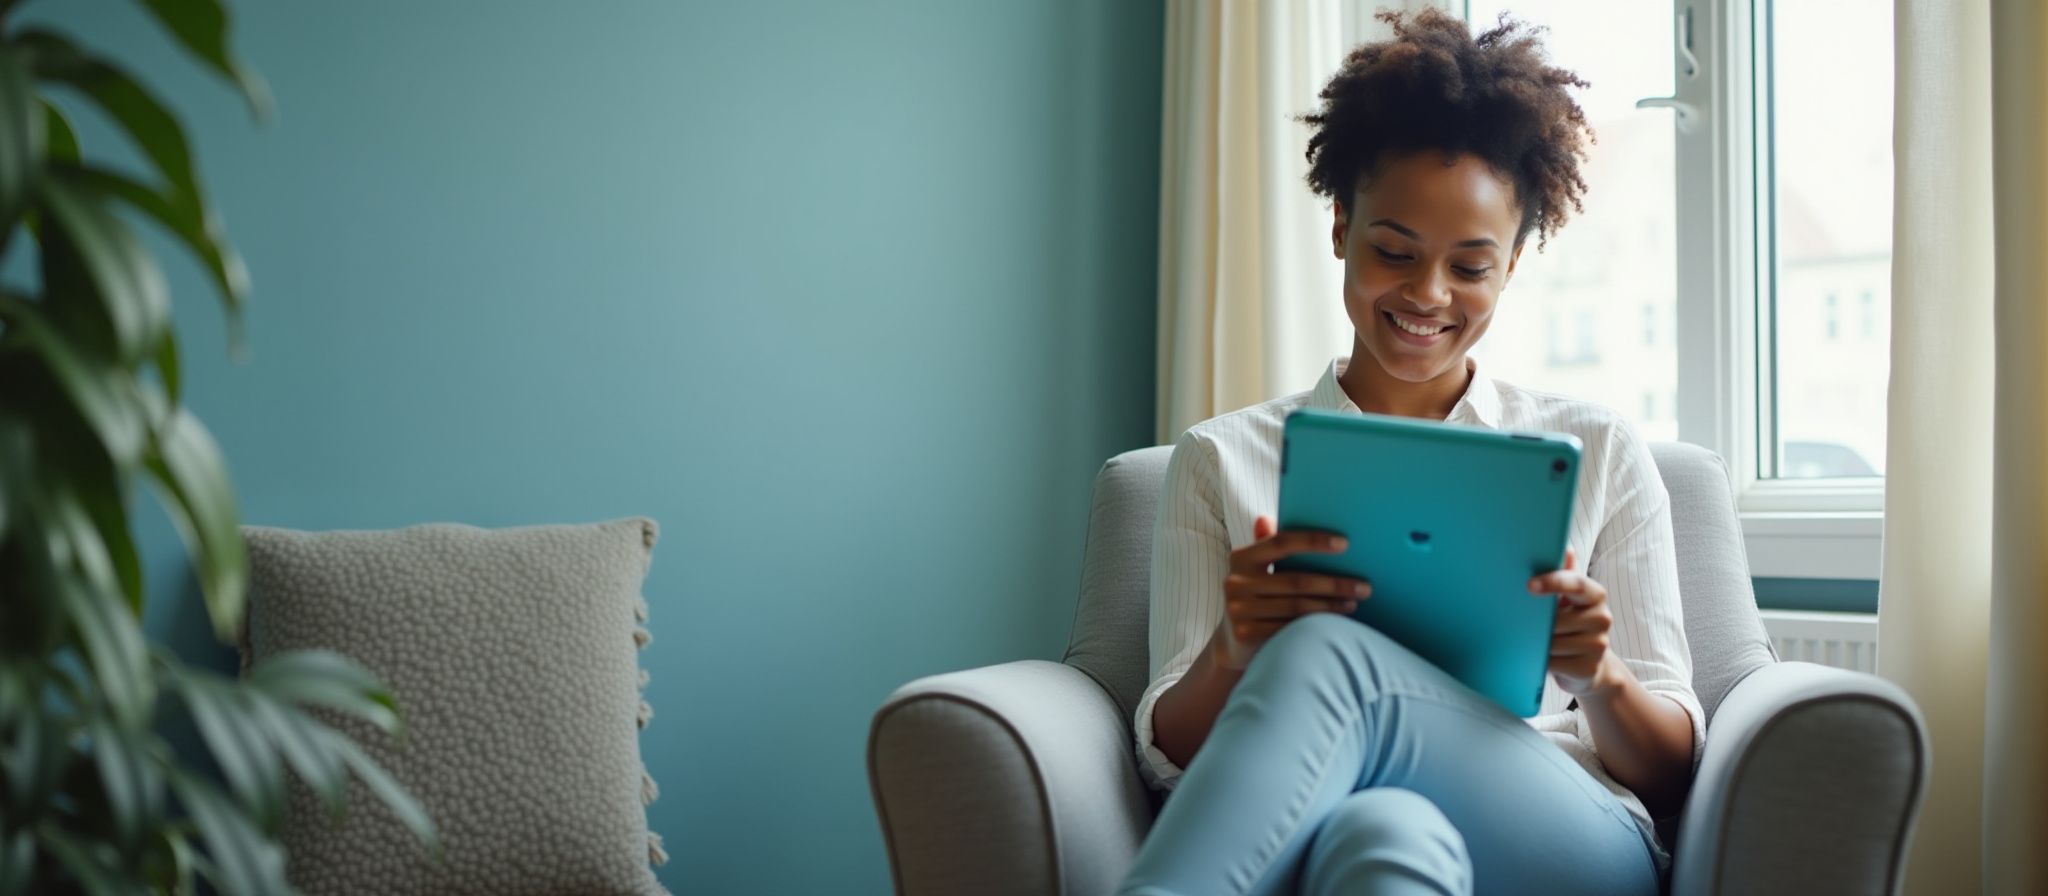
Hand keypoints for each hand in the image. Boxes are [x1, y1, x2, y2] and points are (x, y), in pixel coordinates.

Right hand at [1213, 515, 1370, 669]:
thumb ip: (1266, 545)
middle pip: (1296, 581)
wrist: (1233, 640)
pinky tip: (1334, 622)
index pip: (1281, 543)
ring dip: (1331, 606)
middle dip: (1334, 583)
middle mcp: (1236, 582)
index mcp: (1241, 558)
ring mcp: (1239, 610)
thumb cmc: (1256, 596)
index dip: (1313, 541)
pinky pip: (1290, 628)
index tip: (1344, 544)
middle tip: (1363, 586)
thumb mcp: (1257, 569)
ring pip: (1297, 606)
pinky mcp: (1245, 634)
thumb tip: (1266, 519)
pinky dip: (1316, 625)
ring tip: (1353, 602)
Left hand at [1529, 548, 1622, 695]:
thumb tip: (1565, 549)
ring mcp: (1599, 645)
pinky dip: (1543, 661)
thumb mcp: (1569, 599)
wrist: (1589, 666)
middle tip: (1532, 624)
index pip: (1577, 584)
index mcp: (1596, 595)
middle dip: (1539, 624)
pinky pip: (1553, 662)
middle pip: (1557, 619)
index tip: (1529, 585)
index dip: (1553, 582)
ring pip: (1553, 642)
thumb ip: (1565, 574)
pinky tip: (1546, 657)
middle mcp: (1603, 618)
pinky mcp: (1589, 667)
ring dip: (1539, 643)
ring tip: (1542, 641)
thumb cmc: (1572, 625)